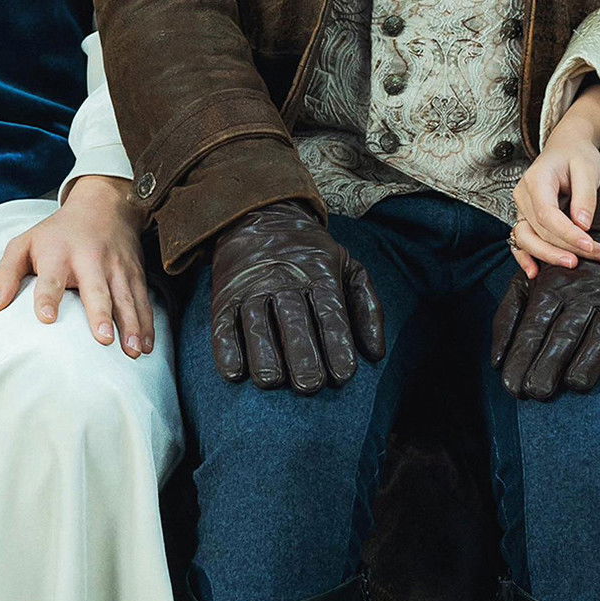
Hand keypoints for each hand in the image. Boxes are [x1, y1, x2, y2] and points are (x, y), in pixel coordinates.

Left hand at [0, 176, 157, 357]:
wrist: (104, 206)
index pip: (51, 277)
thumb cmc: (57, 234)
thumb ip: (6, 274)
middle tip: (104, 339)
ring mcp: (117, 267)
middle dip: (101, 314)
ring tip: (133, 351)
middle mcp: (90, 260)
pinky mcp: (136, 273)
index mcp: (58, 253)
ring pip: (126, 298)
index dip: (48, 297)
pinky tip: (147, 345)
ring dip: (131, 325)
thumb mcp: (25, 244)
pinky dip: (147, 323)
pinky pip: (143, 300)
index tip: (47, 318)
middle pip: (96, 290)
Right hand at [208, 202, 386, 392]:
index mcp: (319, 274)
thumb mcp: (348, 267)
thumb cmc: (311, 255)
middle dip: (302, 354)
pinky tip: (235, 373)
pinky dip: (226, 349)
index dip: (337, 343)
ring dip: (264, 354)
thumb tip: (376, 354)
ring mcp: (251, 288)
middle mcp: (284, 280)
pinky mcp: (224, 297)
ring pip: (256, 323)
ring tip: (272, 380)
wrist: (258, 216)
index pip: (330, 312)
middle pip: (294, 321)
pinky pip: (223, 325)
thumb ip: (367, 307)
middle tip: (310, 385)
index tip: (343, 375)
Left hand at [490, 236, 599, 401]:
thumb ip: (508, 317)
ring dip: (587, 364)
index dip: (521, 358)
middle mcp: (585, 294)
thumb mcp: (531, 282)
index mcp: (553, 287)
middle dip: (548, 366)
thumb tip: (496, 361)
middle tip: (537, 392)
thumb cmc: (568, 273)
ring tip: (574, 385)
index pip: (533, 327)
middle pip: (564, 335)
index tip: (513, 387)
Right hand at [510, 84, 599, 277]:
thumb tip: (583, 225)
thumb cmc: (577, 156)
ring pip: (527, 239)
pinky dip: (524, 258)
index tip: (590, 245)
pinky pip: (519, 241)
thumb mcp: (587, 168)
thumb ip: (585, 196)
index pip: (547, 214)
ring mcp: (521, 208)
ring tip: (574, 265)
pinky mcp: (525, 218)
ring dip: (549, 256)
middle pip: (540, 230)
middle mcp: (523, 195)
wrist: (566, 148)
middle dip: (569, 247)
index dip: (568, 234)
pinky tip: (534, 273)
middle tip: (599, 255)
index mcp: (536, 179)